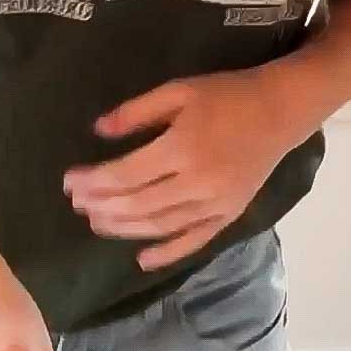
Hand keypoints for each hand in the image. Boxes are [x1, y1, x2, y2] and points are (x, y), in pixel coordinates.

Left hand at [65, 69, 297, 272]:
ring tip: (97, 224)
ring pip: (160, 226)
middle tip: (78, 204)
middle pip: (137, 204)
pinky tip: (142, 260)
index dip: (93, 181)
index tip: (69, 181)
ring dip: (124, 229)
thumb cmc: (226, 95)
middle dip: (102, 206)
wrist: (280, 111)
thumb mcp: (178, 90)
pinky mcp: (229, 215)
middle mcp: (197, 182)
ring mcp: (215, 204)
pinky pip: (194, 241)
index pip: (125, 174)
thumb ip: (137, 112)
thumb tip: (98, 131)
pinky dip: (168, 253)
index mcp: (182, 148)